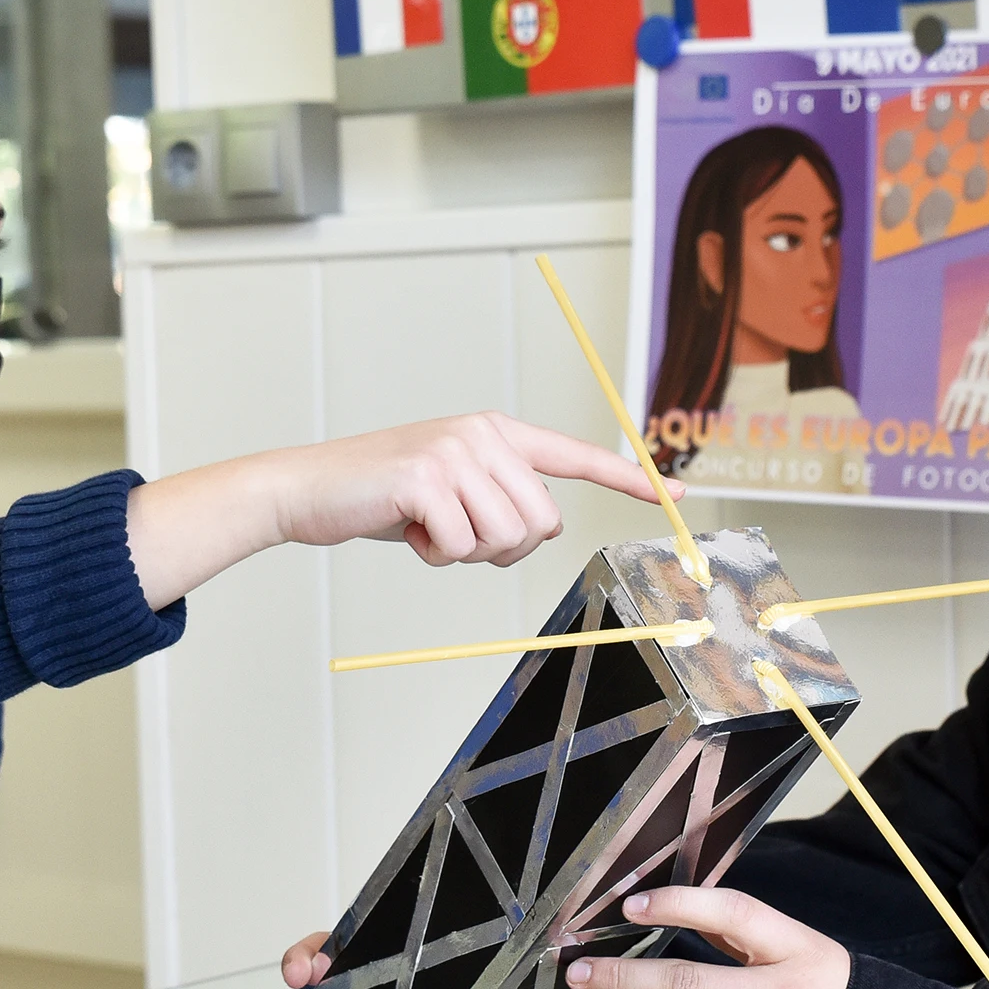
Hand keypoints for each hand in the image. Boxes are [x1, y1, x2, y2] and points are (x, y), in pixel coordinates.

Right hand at [268, 411, 668, 563]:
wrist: (311, 488)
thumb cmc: (384, 498)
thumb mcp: (451, 488)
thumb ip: (499, 496)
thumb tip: (542, 528)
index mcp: (496, 432)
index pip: (576, 456)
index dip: (629, 479)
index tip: (678, 493)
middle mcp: (483, 434)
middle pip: (543, 523)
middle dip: (503, 548)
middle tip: (454, 535)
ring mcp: (456, 452)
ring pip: (506, 539)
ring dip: (466, 553)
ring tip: (426, 527)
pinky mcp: (427, 478)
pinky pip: (462, 547)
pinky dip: (434, 555)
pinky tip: (405, 529)